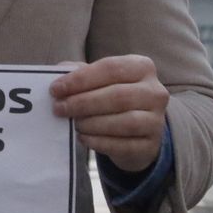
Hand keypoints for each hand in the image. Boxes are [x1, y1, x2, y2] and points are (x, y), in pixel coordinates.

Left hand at [50, 55, 168, 173]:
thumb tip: (58, 73)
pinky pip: (124, 145)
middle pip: (117, 96)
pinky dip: (100, 142)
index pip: (111, 68)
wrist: (137, 130)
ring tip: (74, 123)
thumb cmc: (113, 97)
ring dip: (92, 123)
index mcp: (142, 67)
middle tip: (59, 108)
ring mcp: (156, 120)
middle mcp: (155, 92)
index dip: (81, 79)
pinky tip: (83, 138)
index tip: (56, 89)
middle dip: (83, 103)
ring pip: (124, 122)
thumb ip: (80, 73)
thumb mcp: (100, 80)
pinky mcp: (151, 145)